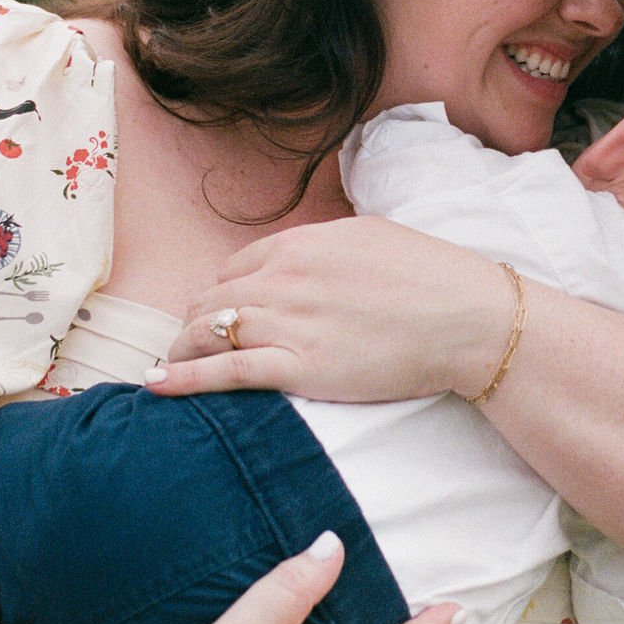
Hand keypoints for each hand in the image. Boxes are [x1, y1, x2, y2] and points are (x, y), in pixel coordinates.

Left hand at [150, 218, 509, 402]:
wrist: (465, 316)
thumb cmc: (431, 277)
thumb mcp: (371, 238)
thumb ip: (326, 246)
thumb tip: (307, 254)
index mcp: (302, 243)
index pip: (235, 267)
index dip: (220, 293)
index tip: (215, 313)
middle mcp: (284, 276)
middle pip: (212, 299)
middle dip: (194, 323)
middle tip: (186, 345)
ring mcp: (287, 321)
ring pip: (207, 332)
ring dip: (181, 351)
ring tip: (166, 368)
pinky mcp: (296, 366)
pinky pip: (223, 370)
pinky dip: (184, 378)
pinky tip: (158, 385)